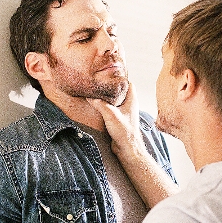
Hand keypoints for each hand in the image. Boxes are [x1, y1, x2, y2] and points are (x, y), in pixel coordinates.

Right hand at [88, 83, 178, 207]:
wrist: (127, 149)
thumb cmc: (125, 132)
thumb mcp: (110, 115)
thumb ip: (100, 104)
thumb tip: (90, 95)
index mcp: (132, 99)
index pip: (127, 82)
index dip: (119, 76)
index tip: (108, 73)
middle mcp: (129, 104)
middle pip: (120, 90)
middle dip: (110, 86)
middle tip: (99, 81)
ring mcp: (124, 112)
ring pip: (115, 99)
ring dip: (107, 96)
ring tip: (96, 91)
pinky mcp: (118, 119)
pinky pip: (111, 108)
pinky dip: (105, 105)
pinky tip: (97, 104)